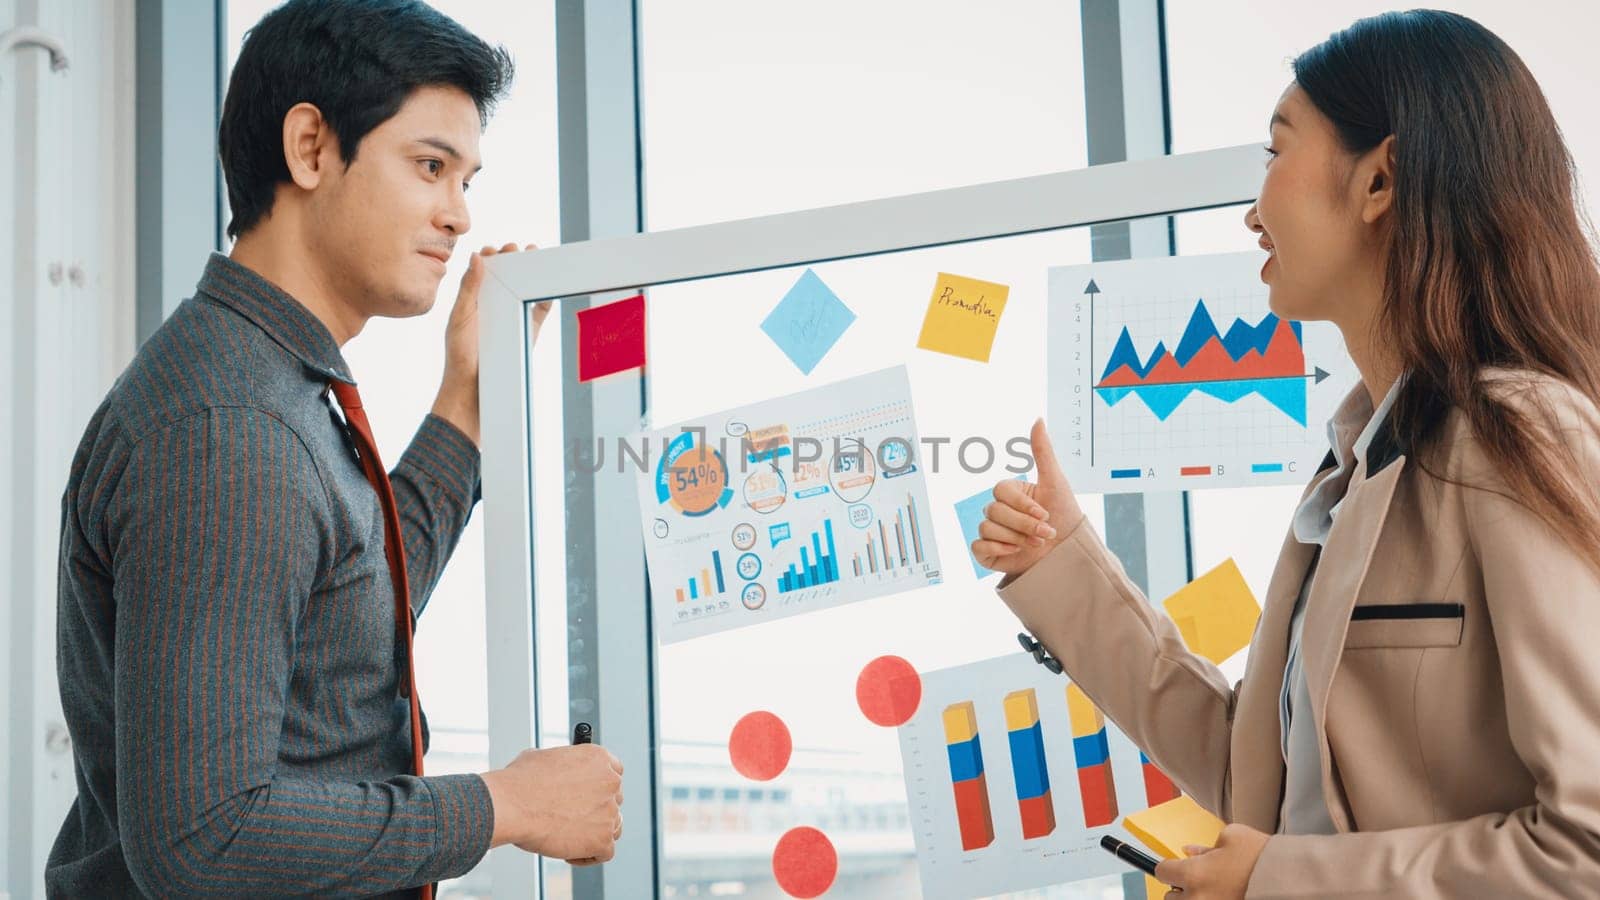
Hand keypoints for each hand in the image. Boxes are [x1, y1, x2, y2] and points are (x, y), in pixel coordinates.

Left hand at [432, 242, 548, 446]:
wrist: (473, 392)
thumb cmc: (461, 358)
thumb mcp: (461, 318)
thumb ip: (469, 288)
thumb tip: (478, 257)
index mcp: (473, 301)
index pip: (484, 273)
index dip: (491, 258)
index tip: (495, 249)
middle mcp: (493, 307)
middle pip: (507, 277)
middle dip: (514, 260)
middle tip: (518, 250)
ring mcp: (512, 318)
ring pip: (524, 290)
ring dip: (531, 274)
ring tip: (535, 258)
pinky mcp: (529, 332)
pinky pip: (540, 311)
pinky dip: (546, 297)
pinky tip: (549, 284)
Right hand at [480, 744, 624, 862]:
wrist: (511, 805)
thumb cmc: (520, 782)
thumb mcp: (542, 758)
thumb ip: (562, 765)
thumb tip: (556, 772)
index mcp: (598, 758)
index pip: (615, 772)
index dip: (601, 787)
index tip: (591, 795)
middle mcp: (610, 782)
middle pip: (614, 801)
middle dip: (596, 811)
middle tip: (574, 818)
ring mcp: (609, 812)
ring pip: (613, 827)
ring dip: (595, 832)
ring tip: (569, 837)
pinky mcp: (602, 839)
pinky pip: (605, 852)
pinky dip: (589, 856)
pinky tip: (569, 854)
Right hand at [970, 418, 1084, 575]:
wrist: (1069, 554)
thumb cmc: (1064, 517)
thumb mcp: (1056, 482)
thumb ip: (1042, 452)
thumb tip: (1038, 419)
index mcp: (1011, 493)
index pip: (1000, 491)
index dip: (1022, 504)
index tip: (1045, 512)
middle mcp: (998, 510)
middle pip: (994, 511)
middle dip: (1024, 524)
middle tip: (1045, 532)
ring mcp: (991, 531)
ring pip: (987, 528)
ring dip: (1016, 538)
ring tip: (1036, 543)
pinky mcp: (987, 552)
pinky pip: (978, 546)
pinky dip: (997, 549)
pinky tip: (1016, 551)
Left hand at [1153, 823, 1269, 899]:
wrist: (1291, 880)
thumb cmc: (1262, 856)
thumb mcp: (1231, 837)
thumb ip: (1204, 847)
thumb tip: (1189, 851)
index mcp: (1193, 874)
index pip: (1162, 872)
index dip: (1169, 867)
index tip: (1175, 867)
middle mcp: (1197, 899)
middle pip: (1171, 898)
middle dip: (1182, 888)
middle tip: (1201, 881)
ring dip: (1194, 899)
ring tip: (1215, 891)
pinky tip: (1227, 896)